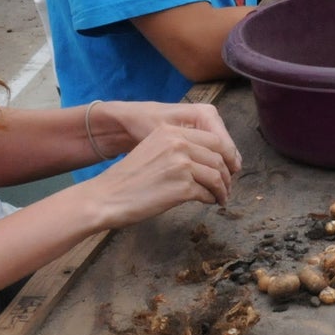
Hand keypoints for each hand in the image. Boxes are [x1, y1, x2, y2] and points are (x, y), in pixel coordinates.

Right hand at [82, 113, 241, 227]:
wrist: (106, 197)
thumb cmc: (128, 178)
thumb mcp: (153, 149)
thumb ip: (178, 147)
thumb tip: (206, 158)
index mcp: (172, 132)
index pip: (214, 139)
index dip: (226, 154)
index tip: (228, 166)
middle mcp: (179, 143)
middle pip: (219, 157)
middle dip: (226, 173)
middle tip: (227, 185)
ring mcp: (182, 165)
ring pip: (217, 176)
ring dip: (222, 189)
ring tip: (221, 197)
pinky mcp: (182, 187)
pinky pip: (207, 192)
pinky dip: (211, 199)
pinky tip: (209, 202)